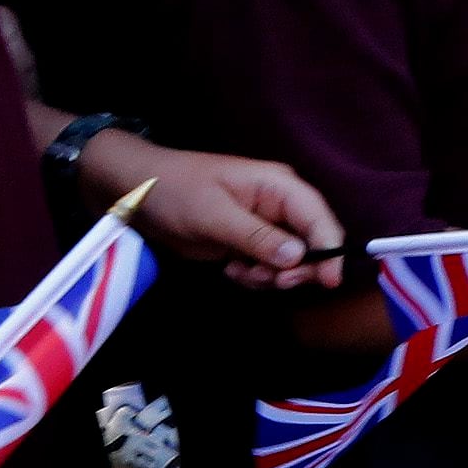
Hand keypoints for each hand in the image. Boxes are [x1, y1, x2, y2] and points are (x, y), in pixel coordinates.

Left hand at [84, 135, 342, 290]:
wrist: (137, 196)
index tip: (329, 281)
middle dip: (295, 269)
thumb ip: (258, 236)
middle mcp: (279, 206)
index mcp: (279, 186)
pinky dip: (254, 277)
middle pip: (311, 243)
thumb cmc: (177, 191)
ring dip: (270, 276)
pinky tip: (230, 270)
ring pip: (290, 262)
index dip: (330, 249)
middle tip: (267, 280)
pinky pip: (268, 268)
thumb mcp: (214, 214)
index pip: (319, 217)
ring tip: (239, 272)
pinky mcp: (248, 244)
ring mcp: (264, 226)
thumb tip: (299, 258)